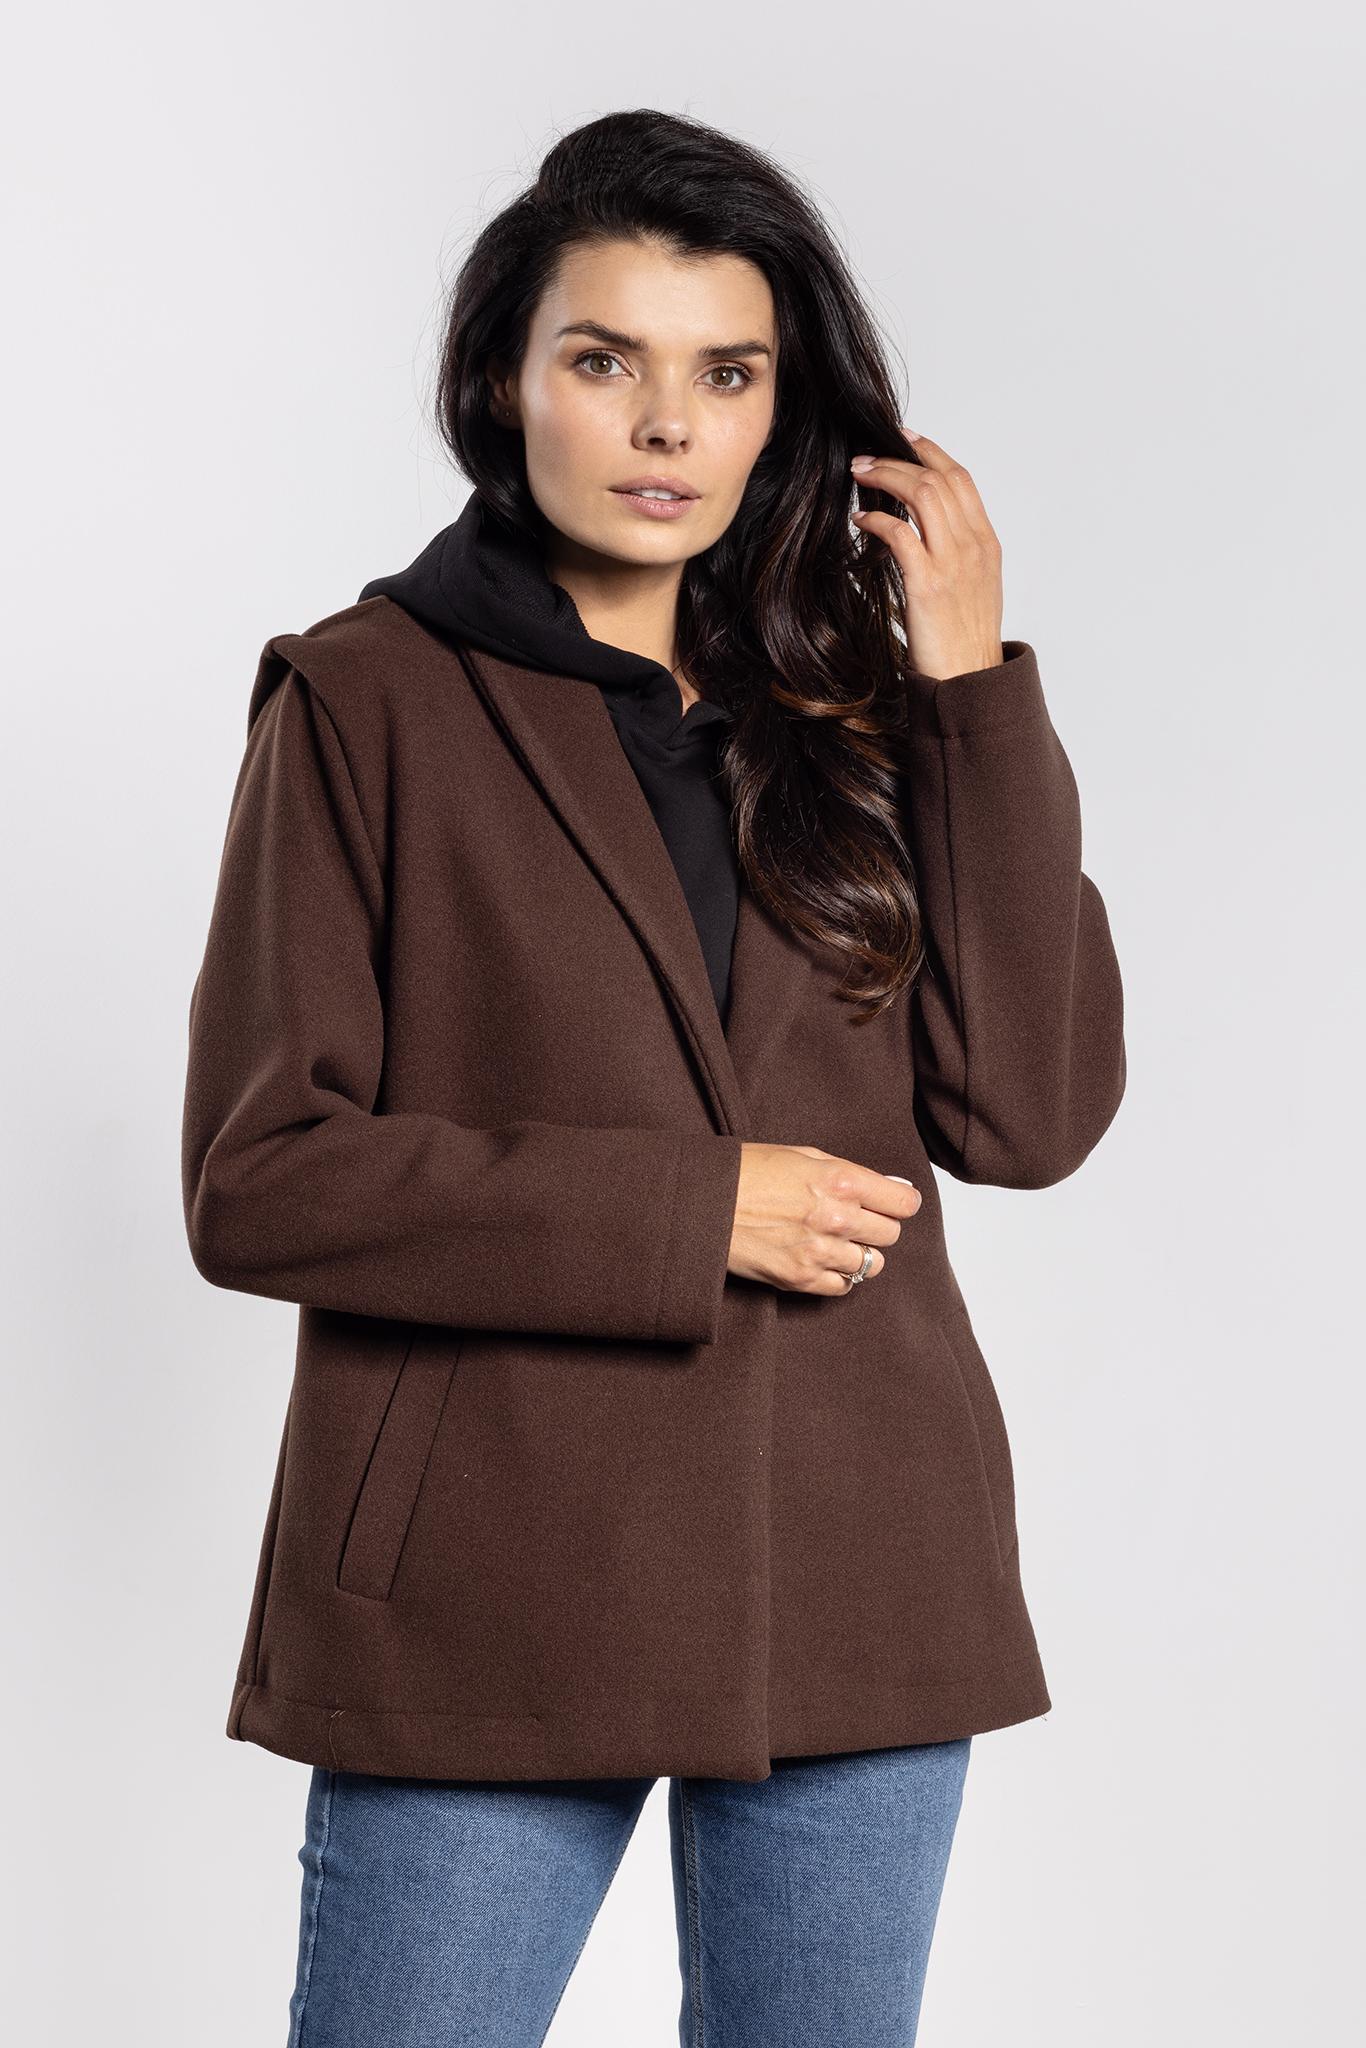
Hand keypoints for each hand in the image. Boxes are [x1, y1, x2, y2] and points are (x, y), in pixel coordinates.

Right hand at [727, 1142, 921, 1296]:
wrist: (701, 1202)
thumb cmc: (745, 1172)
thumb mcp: (799, 1155)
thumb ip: (846, 1172)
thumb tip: (889, 1187)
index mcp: (839, 1180)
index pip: (902, 1202)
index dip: (901, 1203)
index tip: (895, 1204)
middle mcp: (835, 1216)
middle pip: (889, 1234)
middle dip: (877, 1226)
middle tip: (858, 1220)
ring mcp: (818, 1251)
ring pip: (870, 1264)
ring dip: (858, 1253)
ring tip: (835, 1241)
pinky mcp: (800, 1278)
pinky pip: (842, 1287)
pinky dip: (838, 1276)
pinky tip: (822, 1261)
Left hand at [850, 431, 1004, 681]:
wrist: (969, 679)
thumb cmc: (965, 639)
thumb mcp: (974, 586)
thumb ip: (957, 552)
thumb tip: (927, 529)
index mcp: (986, 543)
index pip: (961, 479)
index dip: (931, 451)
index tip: (904, 436)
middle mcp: (974, 546)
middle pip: (938, 478)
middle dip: (898, 458)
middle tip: (866, 456)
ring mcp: (953, 564)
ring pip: (922, 495)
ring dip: (886, 477)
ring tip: (859, 475)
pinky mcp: (928, 585)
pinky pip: (900, 534)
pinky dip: (877, 519)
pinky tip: (860, 520)